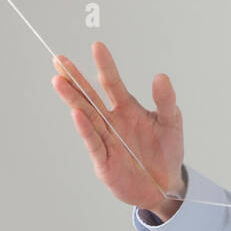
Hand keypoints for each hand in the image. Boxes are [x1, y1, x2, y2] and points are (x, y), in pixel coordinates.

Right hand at [50, 41, 185, 214]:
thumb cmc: (166, 150)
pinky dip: (85, 129)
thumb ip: (165, 101)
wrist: (165, 184)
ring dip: (73, 99)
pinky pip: (93, 142)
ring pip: (86, 116)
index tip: (97, 46)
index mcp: (127, 109)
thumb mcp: (171, 123)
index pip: (113, 83)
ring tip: (58, 80)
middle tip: (60, 60)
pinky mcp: (104, 161)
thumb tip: (160, 76)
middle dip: (75, 79)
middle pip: (90, 96)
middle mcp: (112, 121)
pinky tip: (76, 114)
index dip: (105, 65)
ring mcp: (106, 140)